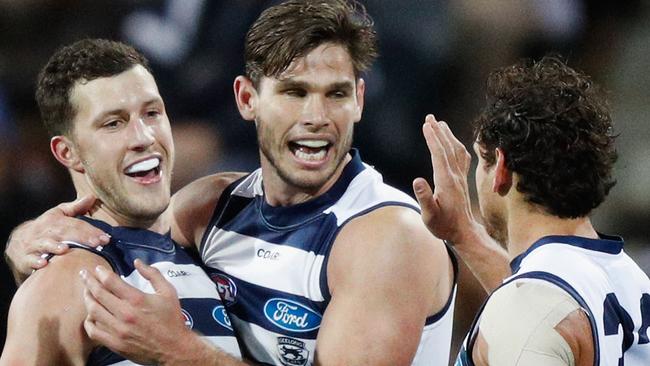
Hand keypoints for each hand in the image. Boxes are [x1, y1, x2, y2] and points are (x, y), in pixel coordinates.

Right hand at [5, 196, 109, 281]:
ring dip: (54, 246)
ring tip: (65, 249)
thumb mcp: (59, 215)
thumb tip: (92, 196)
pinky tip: (44, 263)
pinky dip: (35, 261)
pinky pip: (29, 259)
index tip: (105, 238)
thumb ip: (76, 207)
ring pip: (44, 244)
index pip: (75, 224)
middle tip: (96, 244)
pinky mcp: (25, 258)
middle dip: (80, 238)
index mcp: (54, 220)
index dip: (90, 230)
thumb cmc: (46, 228)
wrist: (18, 242)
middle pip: (63, 233)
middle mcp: (44, 231)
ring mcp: (33, 244)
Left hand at [80, 259, 191, 363]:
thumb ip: (153, 274)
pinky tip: (90, 315)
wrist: (174, 347)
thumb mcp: (168, 291)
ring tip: (86, 292)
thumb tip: (138, 263)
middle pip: (98, 294)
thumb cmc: (172, 320)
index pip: (111, 281)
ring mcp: (118, 330)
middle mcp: (125, 314)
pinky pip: (94, 331)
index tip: (98, 269)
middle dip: (89, 281)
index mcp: (137, 300)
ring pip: (93, 311)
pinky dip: (89, 322)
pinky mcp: (115, 343)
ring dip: (87, 299)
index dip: (101, 273)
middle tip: (85, 275)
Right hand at [412, 114, 477, 242]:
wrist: (464, 233)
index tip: (426, 125)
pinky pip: (462, 158)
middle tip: (430, 117)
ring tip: (440, 124)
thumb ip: (424, 197)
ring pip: (456, 151)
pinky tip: (454, 143)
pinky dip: (457, 146)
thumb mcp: (429, 215)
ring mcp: (460, 178)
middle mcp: (455, 176)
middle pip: (447, 148)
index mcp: (446, 182)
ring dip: (448, 136)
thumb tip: (417, 180)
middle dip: (438, 131)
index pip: (438, 155)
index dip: (432, 139)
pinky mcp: (463, 180)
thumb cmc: (444, 226)